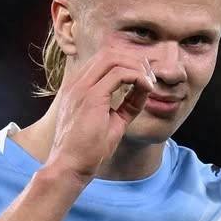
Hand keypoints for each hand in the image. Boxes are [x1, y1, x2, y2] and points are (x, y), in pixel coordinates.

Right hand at [46, 48, 155, 183]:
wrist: (69, 167)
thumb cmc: (87, 150)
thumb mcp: (113, 122)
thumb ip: (127, 104)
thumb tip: (144, 90)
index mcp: (78, 88)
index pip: (104, 60)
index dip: (128, 63)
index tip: (145, 77)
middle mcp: (77, 83)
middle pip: (109, 53)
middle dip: (134, 60)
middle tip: (151, 76)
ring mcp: (81, 88)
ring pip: (113, 58)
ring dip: (137, 67)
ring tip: (150, 82)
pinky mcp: (90, 97)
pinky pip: (119, 74)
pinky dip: (137, 76)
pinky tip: (147, 87)